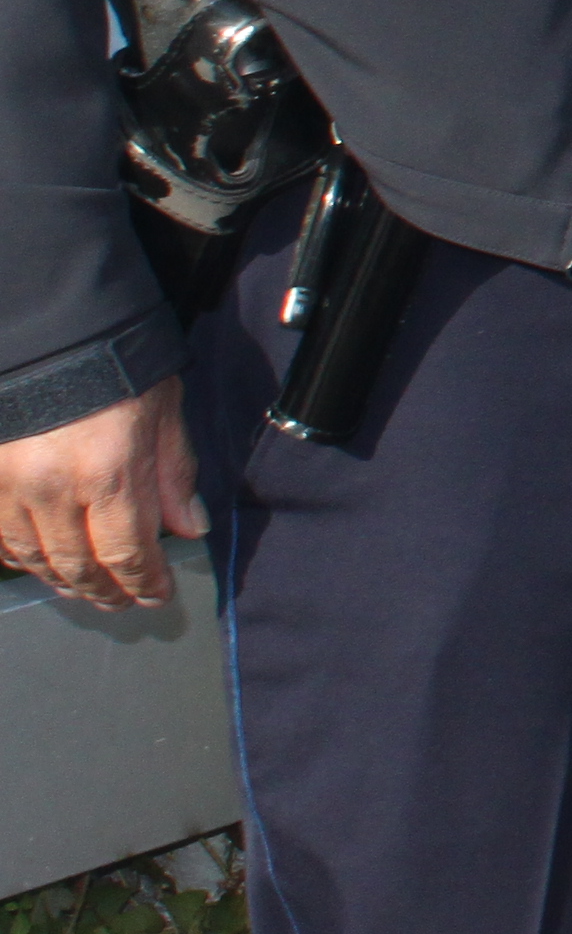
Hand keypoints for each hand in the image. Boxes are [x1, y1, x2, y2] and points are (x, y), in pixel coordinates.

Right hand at [0, 382, 204, 610]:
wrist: (50, 332)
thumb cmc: (117, 366)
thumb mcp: (163, 410)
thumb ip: (174, 474)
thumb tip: (190, 528)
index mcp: (109, 472)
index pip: (128, 553)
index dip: (145, 582)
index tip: (158, 593)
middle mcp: (53, 489)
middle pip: (79, 567)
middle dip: (106, 591)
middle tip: (123, 601)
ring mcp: (9, 488)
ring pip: (36, 560)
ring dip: (65, 582)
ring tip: (88, 590)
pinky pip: (1, 541)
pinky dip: (25, 560)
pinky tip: (45, 564)